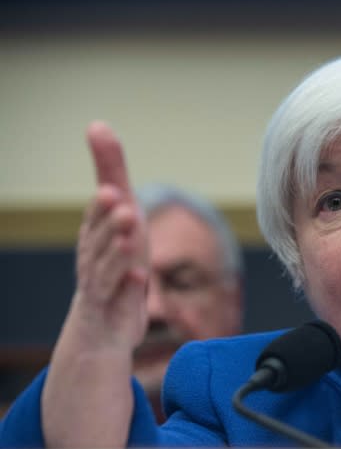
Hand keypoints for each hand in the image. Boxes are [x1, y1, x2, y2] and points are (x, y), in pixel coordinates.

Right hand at [42, 121, 148, 448]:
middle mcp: (92, 256)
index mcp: (95, 232)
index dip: (104, 202)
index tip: (112, 185)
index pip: (99, 213)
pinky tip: (139, 277)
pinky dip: (128, 287)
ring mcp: (100, 284)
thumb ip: (110, 172)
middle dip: (108, 220)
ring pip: (106, 267)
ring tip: (131, 232)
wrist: (103, 323)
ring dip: (118, 249)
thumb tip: (97, 124)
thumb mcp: (118, 215)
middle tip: (118, 200)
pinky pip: (119, 298)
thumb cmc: (115, 259)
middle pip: (100, 238)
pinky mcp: (112, 308)